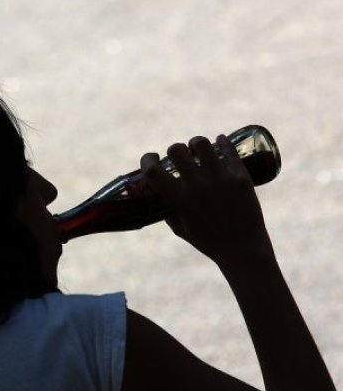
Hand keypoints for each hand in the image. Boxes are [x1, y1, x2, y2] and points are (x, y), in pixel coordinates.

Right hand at [140, 135, 273, 263]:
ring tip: (197, 147)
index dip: (147, 160)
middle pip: (177, 149)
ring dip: (196, 143)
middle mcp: (198, 185)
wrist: (243, 250)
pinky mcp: (240, 176)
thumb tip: (161, 196)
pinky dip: (222, 142)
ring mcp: (220, 178)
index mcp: (179, 199)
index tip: (151, 158)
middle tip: (178, 156)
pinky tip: (219, 140)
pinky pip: (229, 150)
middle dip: (174, 150)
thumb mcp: (181, 229)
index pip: (153, 170)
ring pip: (203, 143)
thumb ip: (169, 211)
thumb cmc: (208, 242)